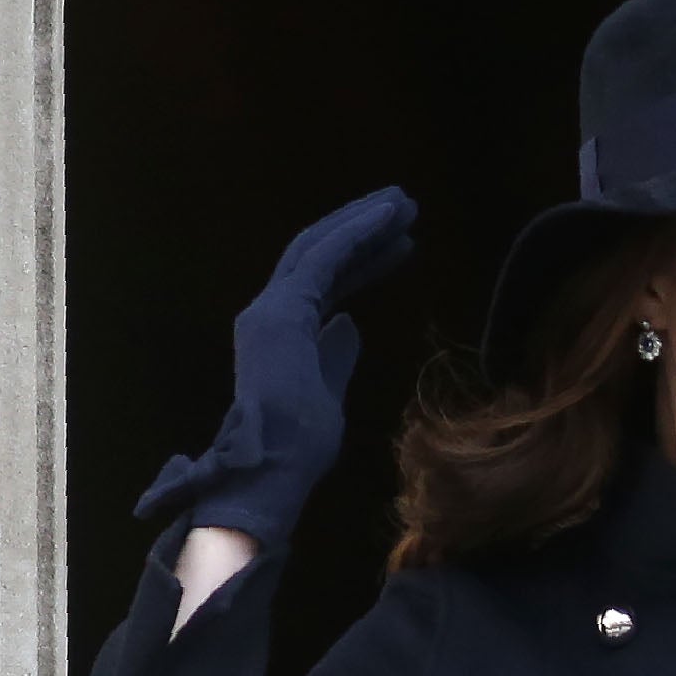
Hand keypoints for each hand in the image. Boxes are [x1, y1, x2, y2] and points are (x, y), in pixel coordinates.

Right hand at [135, 186, 417, 548]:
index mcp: (282, 333)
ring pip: (321, 249)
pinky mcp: (284, 312)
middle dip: (362, 229)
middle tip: (404, 208)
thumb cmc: (299, 448)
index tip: (401, 246)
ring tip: (405, 205)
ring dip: (364, 223)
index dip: (364, 262)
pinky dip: (357, 235)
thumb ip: (334, 356)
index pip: (326, 284)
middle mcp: (270, 313)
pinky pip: (326, 260)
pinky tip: (390, 220)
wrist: (273, 471)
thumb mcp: (328, 392)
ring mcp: (272, 310)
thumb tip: (348, 324)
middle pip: (320, 256)